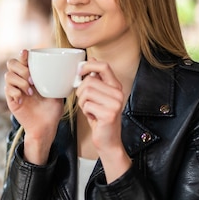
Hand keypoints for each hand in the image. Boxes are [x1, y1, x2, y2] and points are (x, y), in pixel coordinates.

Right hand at [4, 50, 63, 163]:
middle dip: (21, 69)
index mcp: (31, 75)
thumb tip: (70, 68)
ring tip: (30, 92)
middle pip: (11, 64)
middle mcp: (21, 80)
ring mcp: (15, 90)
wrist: (46, 127)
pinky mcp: (11, 100)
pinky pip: (7, 90)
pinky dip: (16, 92)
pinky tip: (23, 100)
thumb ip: (59, 80)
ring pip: (8, 76)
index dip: (23, 55)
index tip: (26, 53)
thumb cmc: (52, 110)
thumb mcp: (58, 92)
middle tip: (32, 80)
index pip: (23, 60)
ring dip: (20, 82)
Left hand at [75, 59, 130, 180]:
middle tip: (86, 102)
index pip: (104, 66)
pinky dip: (85, 112)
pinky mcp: (109, 114)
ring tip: (90, 110)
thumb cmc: (100, 118)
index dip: (89, 66)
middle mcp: (118, 93)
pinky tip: (93, 117)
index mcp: (116, 87)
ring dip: (82, 102)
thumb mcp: (98, 96)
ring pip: (86, 92)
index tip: (80, 73)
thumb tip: (92, 59)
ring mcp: (115, 104)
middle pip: (90, 81)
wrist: (108, 140)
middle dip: (81, 92)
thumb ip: (96, 79)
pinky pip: (87, 105)